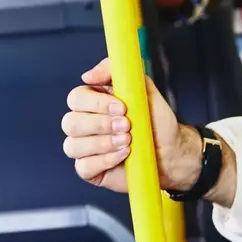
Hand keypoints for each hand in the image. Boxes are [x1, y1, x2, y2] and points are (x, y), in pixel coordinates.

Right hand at [61, 57, 200, 193]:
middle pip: (71, 123)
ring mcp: (84, 148)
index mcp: (92, 101)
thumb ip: (116, 71)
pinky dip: (105, 160)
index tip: (121, 107)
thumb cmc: (156, 120)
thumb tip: (88, 75)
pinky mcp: (89, 169)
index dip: (96, 103)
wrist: (171, 151)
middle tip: (127, 126)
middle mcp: (83, 123)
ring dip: (103, 143)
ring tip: (128, 141)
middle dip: (101, 125)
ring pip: (73, 146)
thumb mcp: (142, 88)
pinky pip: (84, 167)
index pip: (76, 98)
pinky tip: (123, 155)